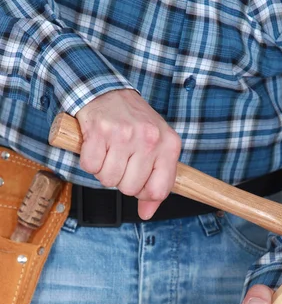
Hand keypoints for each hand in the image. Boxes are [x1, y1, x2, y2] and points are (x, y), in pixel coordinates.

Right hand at [76, 89, 180, 218]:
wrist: (106, 90)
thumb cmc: (133, 123)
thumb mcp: (155, 148)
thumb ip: (155, 182)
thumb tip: (146, 214)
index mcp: (169, 145)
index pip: (159, 191)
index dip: (143, 193)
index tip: (137, 181)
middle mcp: (149, 139)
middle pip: (130, 188)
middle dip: (120, 180)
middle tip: (119, 159)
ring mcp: (124, 134)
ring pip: (109, 180)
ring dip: (104, 170)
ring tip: (108, 151)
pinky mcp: (99, 130)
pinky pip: (90, 166)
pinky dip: (89, 160)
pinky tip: (96, 145)